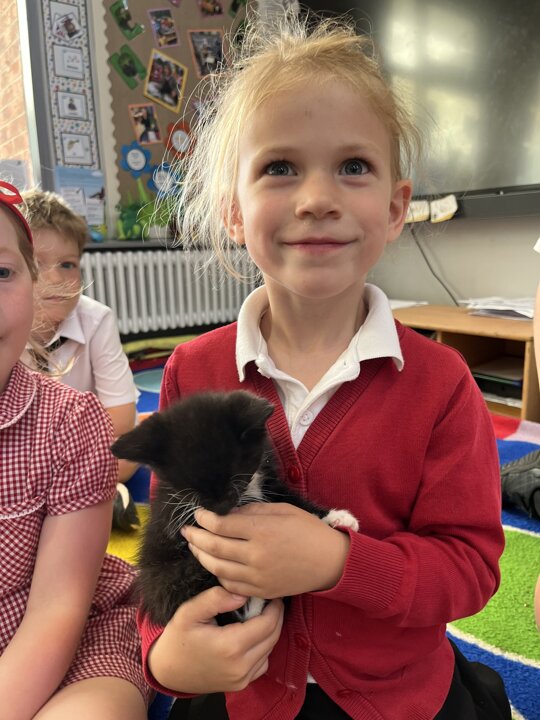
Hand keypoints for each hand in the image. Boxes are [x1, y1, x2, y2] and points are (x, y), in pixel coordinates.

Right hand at [148, 586, 283, 692]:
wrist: (168, 672)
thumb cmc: (178, 638)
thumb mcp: (189, 612)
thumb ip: (215, 598)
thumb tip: (242, 595)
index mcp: (230, 647)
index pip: (268, 623)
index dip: (274, 606)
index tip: (270, 593)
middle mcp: (240, 667)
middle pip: (273, 636)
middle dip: (276, 616)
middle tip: (269, 600)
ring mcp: (242, 679)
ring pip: (270, 649)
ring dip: (270, 630)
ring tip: (261, 613)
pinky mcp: (241, 685)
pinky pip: (262, 662)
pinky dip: (263, 647)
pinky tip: (252, 634)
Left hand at [181, 503, 350, 598]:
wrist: (330, 562)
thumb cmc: (308, 530)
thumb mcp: (282, 510)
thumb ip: (252, 512)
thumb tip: (227, 514)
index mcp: (262, 531)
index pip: (221, 525)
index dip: (204, 519)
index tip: (197, 513)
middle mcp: (256, 555)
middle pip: (214, 547)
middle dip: (196, 537)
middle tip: (186, 530)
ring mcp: (257, 577)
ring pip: (218, 569)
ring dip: (202, 556)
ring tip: (195, 546)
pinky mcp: (261, 591)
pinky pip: (230, 585)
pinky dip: (218, 574)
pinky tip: (214, 564)